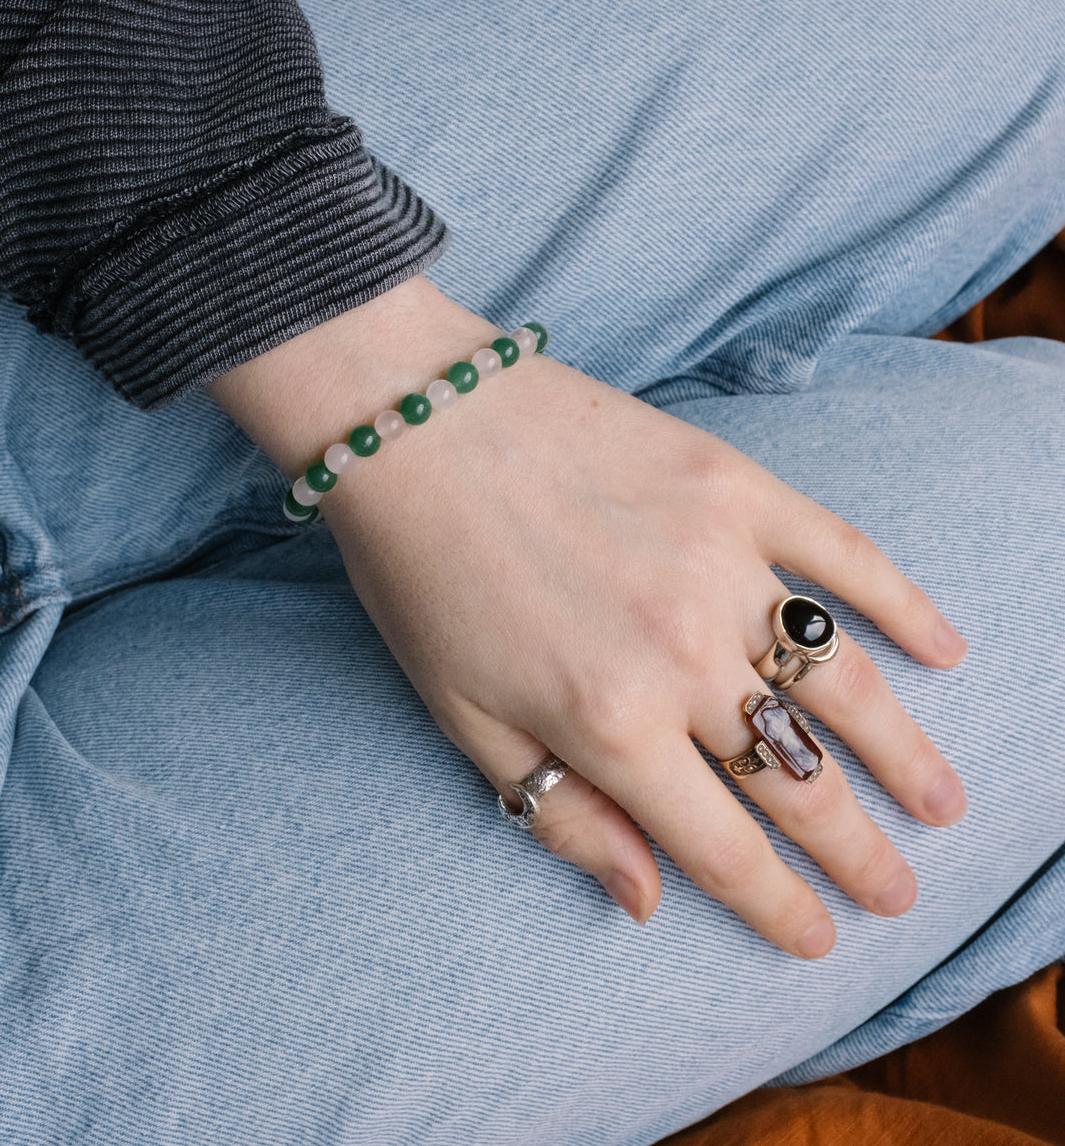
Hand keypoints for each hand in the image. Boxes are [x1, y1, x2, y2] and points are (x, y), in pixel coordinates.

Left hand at [207, 276, 967, 958]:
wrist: (415, 418)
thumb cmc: (422, 573)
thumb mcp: (463, 717)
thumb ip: (561, 812)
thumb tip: (646, 899)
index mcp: (607, 722)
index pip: (721, 846)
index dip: (777, 906)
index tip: (818, 939)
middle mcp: (681, 653)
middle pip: (796, 778)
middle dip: (857, 852)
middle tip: (899, 894)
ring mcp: (720, 563)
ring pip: (841, 684)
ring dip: (903, 753)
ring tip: (942, 802)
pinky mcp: (736, 486)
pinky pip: (843, 553)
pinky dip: (902, 604)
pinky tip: (943, 650)